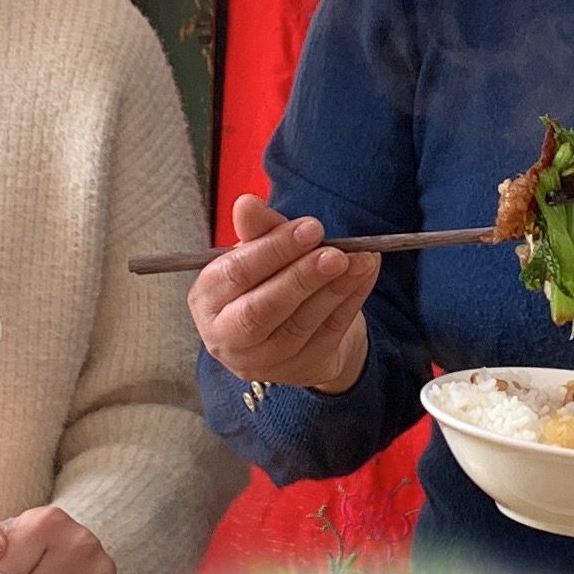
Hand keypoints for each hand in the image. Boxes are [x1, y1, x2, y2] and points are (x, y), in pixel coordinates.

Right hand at [188, 196, 378, 392]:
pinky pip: (329, 334)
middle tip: (336, 252)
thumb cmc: (268, 282)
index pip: (234, 274)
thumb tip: (246, 203)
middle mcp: (227, 337)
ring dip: (335, 288)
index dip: (273, 250)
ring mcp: (264, 361)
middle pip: (261, 310)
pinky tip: (365, 273)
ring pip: (300, 325)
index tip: (310, 228)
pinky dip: (352, 300)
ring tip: (360, 259)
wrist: (295, 330)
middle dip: (302, 277)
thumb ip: (257, 230)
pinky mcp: (300, 370)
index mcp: (207, 300)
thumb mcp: (260, 253)